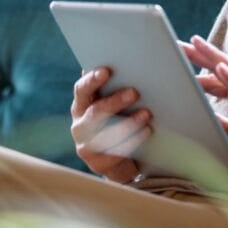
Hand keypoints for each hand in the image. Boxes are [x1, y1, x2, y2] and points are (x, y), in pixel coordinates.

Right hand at [70, 68, 152, 182]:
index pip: (82, 89)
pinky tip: (147, 131)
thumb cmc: (121, 122)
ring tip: (147, 114)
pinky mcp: (97, 163)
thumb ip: (118, 88)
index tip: (107, 70)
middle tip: (135, 92)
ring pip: (105, 134)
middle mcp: (80, 124)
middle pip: (94, 112)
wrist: (122, 161)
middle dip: (114, 101)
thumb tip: (136, 65)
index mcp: (82, 105)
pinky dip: (133, 140)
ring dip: (127, 123)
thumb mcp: (117, 106)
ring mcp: (86, 146)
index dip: (92, 80)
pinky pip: (115, 152)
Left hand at [180, 37, 227, 183]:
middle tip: (179, 43)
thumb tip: (201, 118)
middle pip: (222, 67)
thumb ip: (220, 123)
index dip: (199, 66)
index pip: (217, 76)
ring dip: (214, 57)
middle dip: (200, 54)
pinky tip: (219, 68)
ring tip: (196, 44)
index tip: (179, 57)